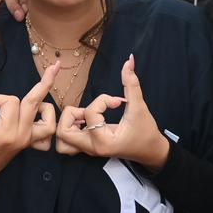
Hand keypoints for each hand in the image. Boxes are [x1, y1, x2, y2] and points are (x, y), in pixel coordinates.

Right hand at [0, 63, 58, 185]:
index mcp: (6, 132)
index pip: (9, 102)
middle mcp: (21, 136)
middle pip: (36, 103)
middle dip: (45, 82)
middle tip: (56, 65)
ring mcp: (26, 141)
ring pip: (49, 122)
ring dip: (43, 108)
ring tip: (34, 99)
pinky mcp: (28, 143)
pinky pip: (46, 134)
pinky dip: (44, 123)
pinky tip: (36, 115)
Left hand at [56, 55, 169, 170]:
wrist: (150, 151)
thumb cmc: (146, 131)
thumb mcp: (139, 107)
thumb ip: (131, 83)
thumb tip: (129, 60)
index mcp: (104, 141)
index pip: (89, 113)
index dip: (103, 100)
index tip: (118, 101)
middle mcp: (93, 147)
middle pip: (63, 133)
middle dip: (70, 115)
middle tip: (86, 110)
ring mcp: (89, 149)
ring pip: (62, 140)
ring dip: (68, 123)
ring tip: (84, 115)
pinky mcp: (88, 146)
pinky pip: (69, 140)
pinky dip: (71, 128)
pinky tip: (86, 119)